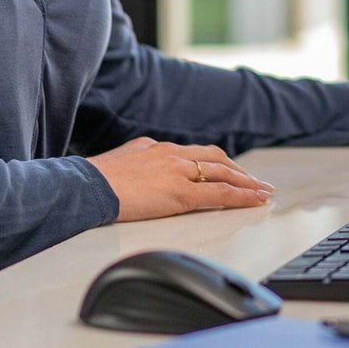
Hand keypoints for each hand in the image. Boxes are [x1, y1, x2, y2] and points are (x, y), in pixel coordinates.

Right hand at [88, 138, 274, 221]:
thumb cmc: (92, 181)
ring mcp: (178, 171)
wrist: (85, 186)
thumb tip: (140, 171)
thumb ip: (137, 163)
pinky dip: (242, 196)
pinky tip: (255, 200)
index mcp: (156, 147)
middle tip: (255, 180)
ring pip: (223, 173)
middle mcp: (171, 153)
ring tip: (263, 191)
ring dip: (246, 182)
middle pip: (215, 158)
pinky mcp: (181, 193)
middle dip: (238, 170)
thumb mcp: (119, 163)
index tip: (228, 169)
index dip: (215, 162)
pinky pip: (220, 194)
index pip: (194, 153)